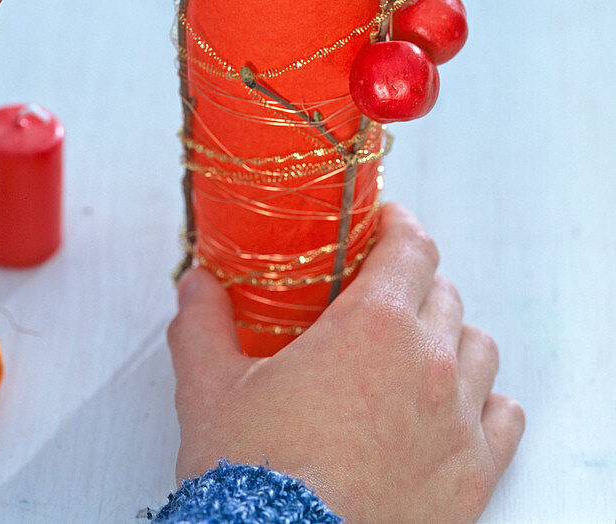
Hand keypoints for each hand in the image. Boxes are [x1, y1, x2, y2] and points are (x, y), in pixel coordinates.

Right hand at [168, 203, 523, 523]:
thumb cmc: (253, 474)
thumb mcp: (210, 385)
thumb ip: (202, 323)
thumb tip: (196, 286)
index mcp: (373, 325)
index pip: (413, 248)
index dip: (399, 226)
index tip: (384, 224)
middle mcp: (428, 363)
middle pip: (444, 294)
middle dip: (413, 283)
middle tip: (379, 295)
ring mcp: (457, 421)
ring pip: (479, 348)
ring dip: (451, 336)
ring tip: (417, 348)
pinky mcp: (474, 476)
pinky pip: (505, 417)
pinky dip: (486, 401)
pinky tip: (457, 406)